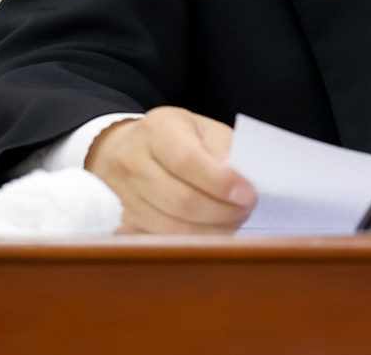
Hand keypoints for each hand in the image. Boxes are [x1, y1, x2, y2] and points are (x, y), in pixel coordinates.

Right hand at [85, 106, 256, 234]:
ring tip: (233, 222)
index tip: (248, 194)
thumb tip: (241, 183)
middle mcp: (131, 161)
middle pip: (180, 200)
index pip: (186, 160)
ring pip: (171, 227)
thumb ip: (224, 150)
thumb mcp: (203, 129)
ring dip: (211, 231)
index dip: (219, 182)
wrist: (128, 149)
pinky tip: (211, 232)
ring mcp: (123, 195)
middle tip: (246, 211)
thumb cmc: (176, 138)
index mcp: (156, 130)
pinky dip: (193, 242)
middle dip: (221, 212)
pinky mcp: (123, 222)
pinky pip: (162, 240)